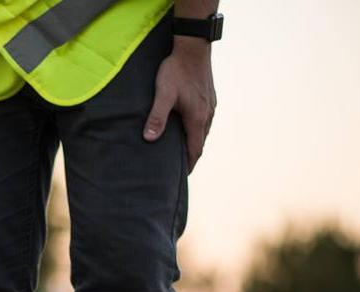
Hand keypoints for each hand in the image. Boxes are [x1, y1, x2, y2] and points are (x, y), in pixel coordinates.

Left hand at [144, 37, 215, 172]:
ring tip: (181, 152)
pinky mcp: (209, 97)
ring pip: (203, 131)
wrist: (193, 47)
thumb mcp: (163, 94)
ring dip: (193, 143)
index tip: (182, 177)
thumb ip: (156, 117)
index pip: (195, 150)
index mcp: (197, 118)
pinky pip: (204, 120)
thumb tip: (149, 139)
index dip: (189, 165)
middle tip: (179, 169)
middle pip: (200, 143)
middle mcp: (207, 115)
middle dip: (190, 156)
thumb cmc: (176, 70)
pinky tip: (187, 129)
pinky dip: (196, 130)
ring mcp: (210, 105)